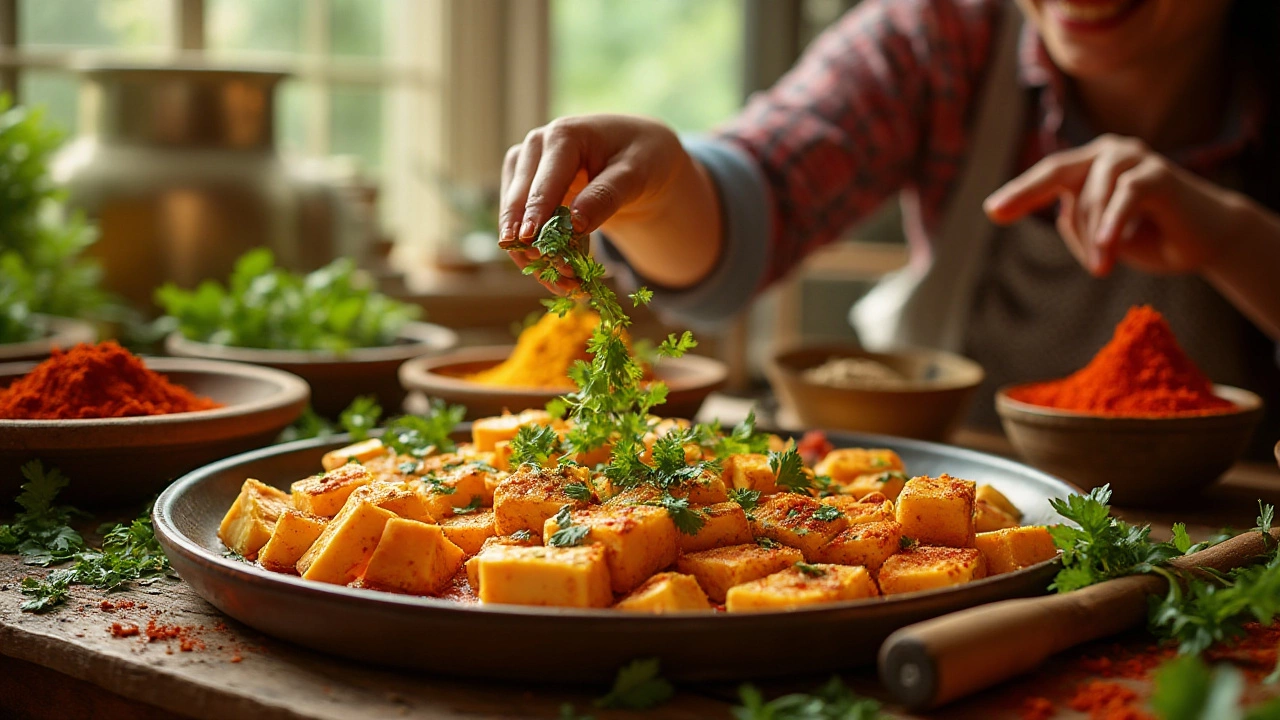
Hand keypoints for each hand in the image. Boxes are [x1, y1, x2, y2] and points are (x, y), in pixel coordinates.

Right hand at [499, 114, 684, 293]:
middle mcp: (535, 148)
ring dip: (533, 256)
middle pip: (520, 203)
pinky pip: (521, 227)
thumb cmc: (641, 157)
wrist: (637, 153)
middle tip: (560, 280)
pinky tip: (558, 279)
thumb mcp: (636, 174)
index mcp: (563, 136)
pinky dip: (537, 254)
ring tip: (566, 287)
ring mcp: (525, 168)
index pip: (544, 182)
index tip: (529, 243)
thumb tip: (575, 223)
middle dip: (535, 244)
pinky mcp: (524, 190)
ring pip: (513, 219)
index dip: (535, 214)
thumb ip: (606, 195)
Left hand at [982, 134, 1244, 276]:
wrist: (1207, 242)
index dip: (1019, 193)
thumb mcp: (1100, 237)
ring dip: (1092, 235)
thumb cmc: (1149, 237)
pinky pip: (1125, 196)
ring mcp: (1134, 158)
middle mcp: (1108, 153)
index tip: (991, 212)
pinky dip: (1112, 224)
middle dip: (1024, 192)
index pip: (1048, 175)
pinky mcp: (1158, 173)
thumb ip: (1077, 223)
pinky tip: (1105, 250)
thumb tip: (1063, 211)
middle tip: (997, 214)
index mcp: (1090, 166)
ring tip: (1100, 268)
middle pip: (1057, 170)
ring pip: (1091, 194)